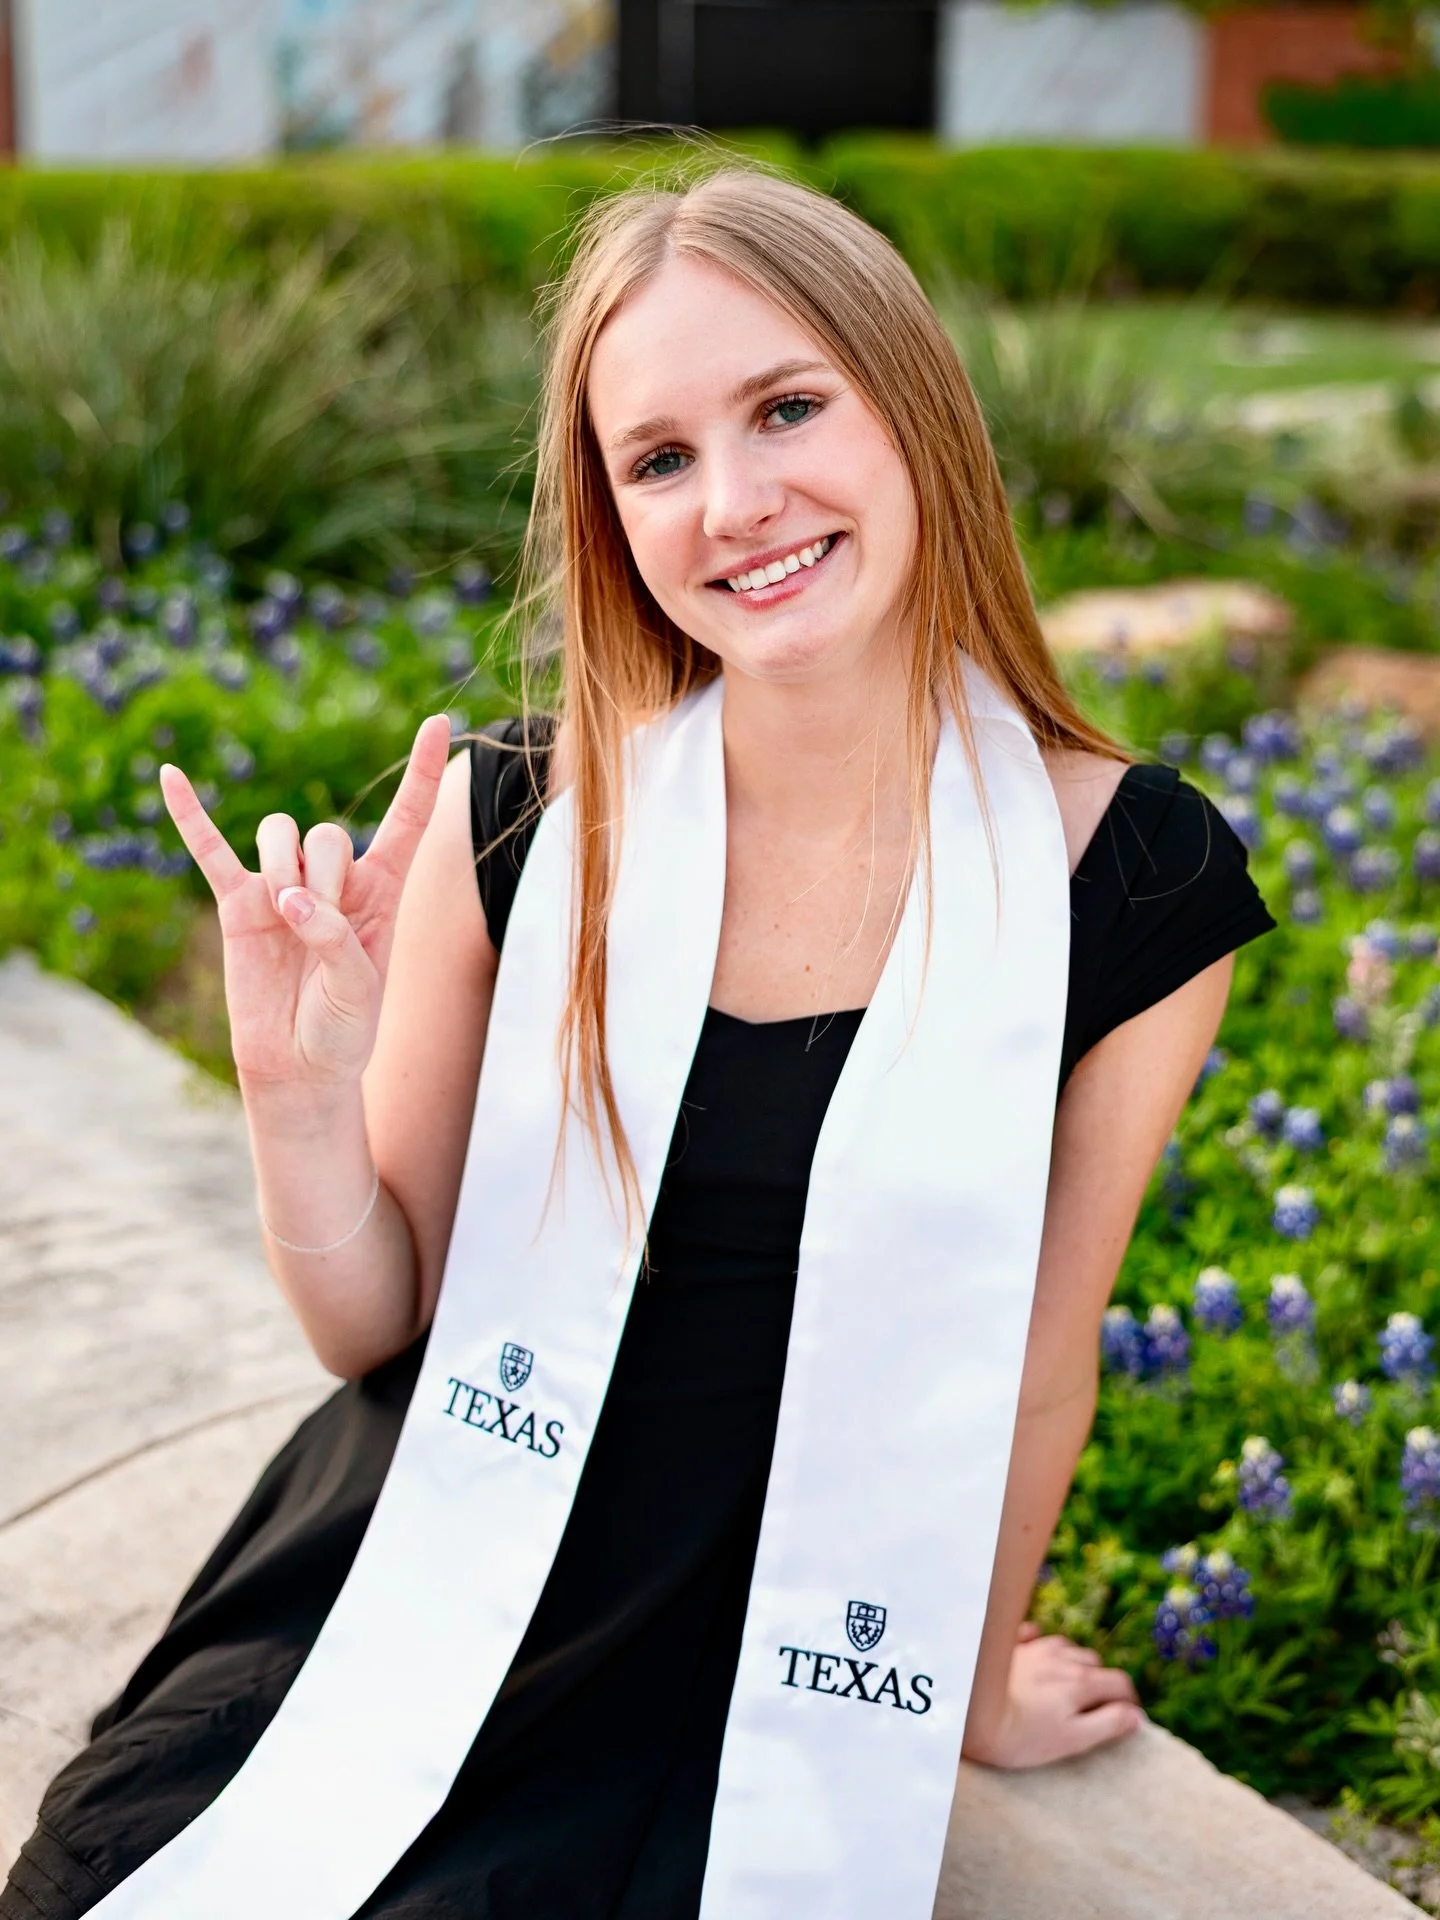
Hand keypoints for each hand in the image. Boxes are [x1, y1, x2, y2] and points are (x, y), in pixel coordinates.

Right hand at [159, 714, 453, 1097]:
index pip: (407, 819)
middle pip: (327, 832)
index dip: (422, 772)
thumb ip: (334, 939)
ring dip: (281, 866)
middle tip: (319, 925)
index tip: (441, 720)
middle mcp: (333, 880)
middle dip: (324, 874)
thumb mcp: (358, 989)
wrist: (298, 1067)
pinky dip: (189, 815)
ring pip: (279, 832)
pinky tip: (169, 777)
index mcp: (382, 891)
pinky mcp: (238, 904)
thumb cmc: (343, 1029)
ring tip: (285, 916)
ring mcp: (282, 887)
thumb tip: (287, 900)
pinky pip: (209, 849)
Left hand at [963, 1622, 1142, 1770]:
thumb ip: (1107, 1725)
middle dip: (1101, 1680)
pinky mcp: (1009, 1646)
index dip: (1128, 1700)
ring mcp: (1034, 1649)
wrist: (971, 1712)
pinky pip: (1031, 1634)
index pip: (1119, 1682)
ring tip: (1068, 1679)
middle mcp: (1061, 1658)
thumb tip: (1135, 1717)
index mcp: (1081, 1683)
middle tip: (1095, 1702)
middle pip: (1093, 1662)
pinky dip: (1039, 1641)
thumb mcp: (1072, 1739)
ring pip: (1066, 1646)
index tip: (1127, 1715)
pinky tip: (1035, 1649)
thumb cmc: (1022, 1735)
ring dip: (1073, 1660)